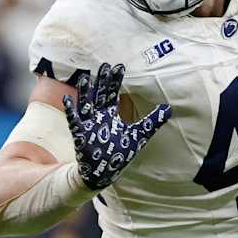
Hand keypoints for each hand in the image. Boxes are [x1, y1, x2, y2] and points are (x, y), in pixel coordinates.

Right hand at [64, 62, 170, 190]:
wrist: (104, 171)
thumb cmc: (119, 153)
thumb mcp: (139, 135)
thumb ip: (153, 121)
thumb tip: (169, 108)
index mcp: (110, 114)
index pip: (113, 93)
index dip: (115, 80)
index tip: (118, 66)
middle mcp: (98, 116)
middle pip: (99, 95)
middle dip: (102, 82)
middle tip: (104, 66)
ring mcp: (88, 125)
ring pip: (86, 104)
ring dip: (85, 92)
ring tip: (85, 78)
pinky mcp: (80, 135)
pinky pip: (73, 121)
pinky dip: (71, 111)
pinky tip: (68, 99)